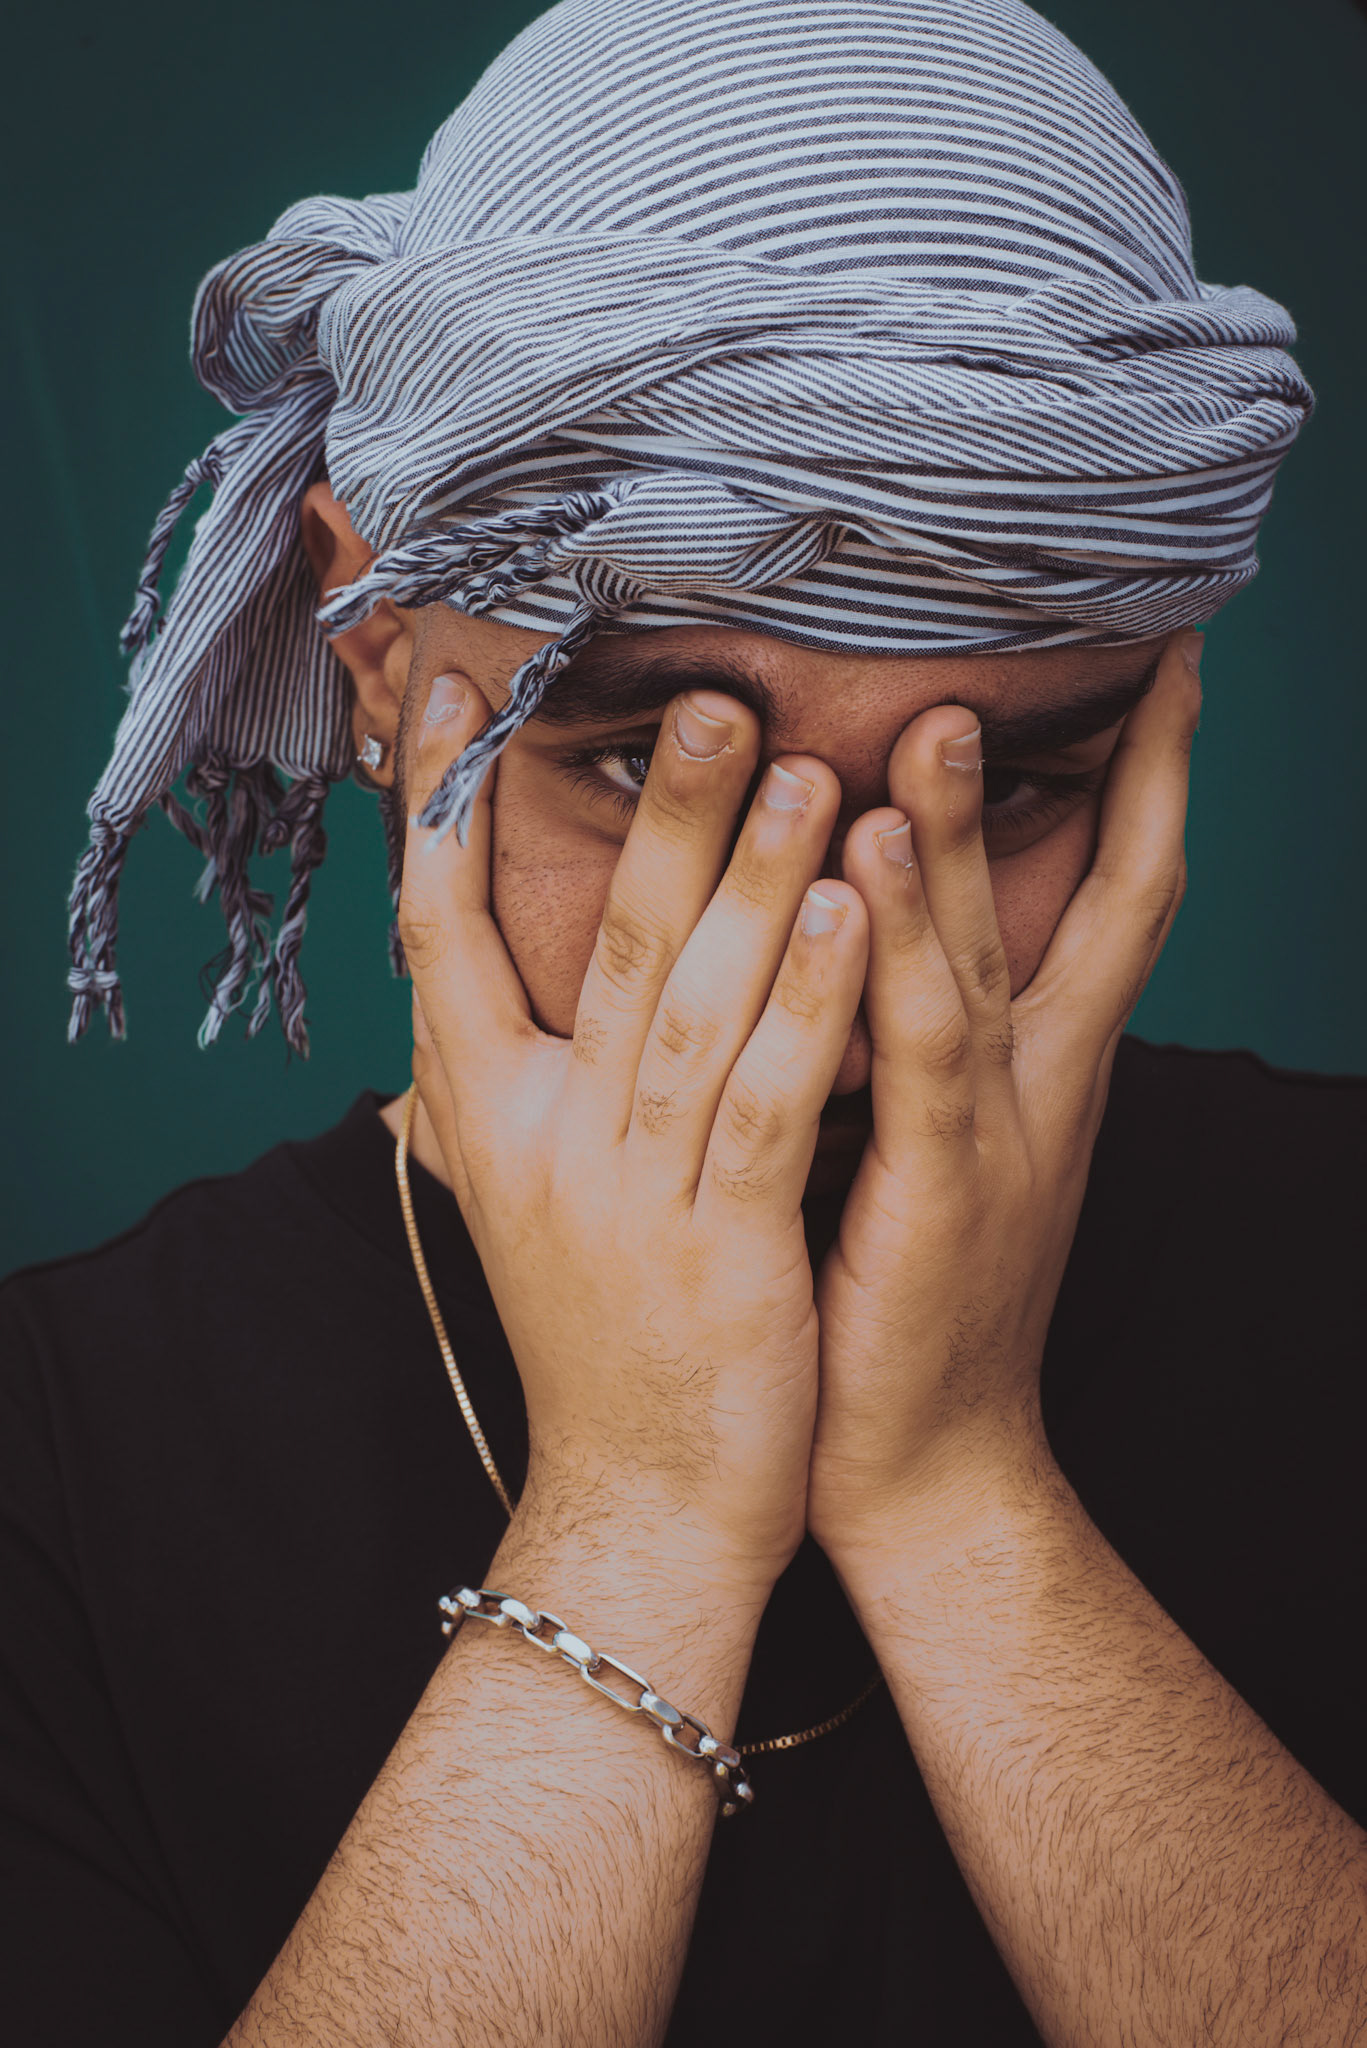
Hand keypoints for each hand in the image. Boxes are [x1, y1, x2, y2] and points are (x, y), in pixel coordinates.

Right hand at [400, 674, 870, 1600]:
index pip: (438, 940)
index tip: (457, 695)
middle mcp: (547, 1141)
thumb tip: (436, 1030)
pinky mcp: (723, 1248)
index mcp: (488, 1120)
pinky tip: (857, 913)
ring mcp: (632, 1195)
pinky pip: (764, 1102)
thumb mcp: (514, 1210)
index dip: (441, 814)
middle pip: (596, 945)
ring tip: (800, 765)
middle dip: (655, 815)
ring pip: (687, 1006)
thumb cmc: (596, 1343)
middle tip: (707, 696)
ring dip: (749, 880)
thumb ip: (482, 1108)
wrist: (641, 1507)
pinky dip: (807, 1002)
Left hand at [806, 634, 1201, 1562]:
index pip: (1118, 896)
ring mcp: (1003, 1132)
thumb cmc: (907, 1292)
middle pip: (1099, 896)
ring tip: (941, 717)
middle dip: (1120, 769)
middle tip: (1115, 645)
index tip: (1165, 669)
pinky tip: (871, 856)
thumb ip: (916, 1030)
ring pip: (992, 953)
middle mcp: (1044, 1080)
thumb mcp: (928, 1138)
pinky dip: (905, 947)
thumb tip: (869, 919)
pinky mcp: (942, 1186)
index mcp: (1043, 1065)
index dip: (1150, 782)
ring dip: (971, 831)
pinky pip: (924, 1046)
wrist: (924, 1462)